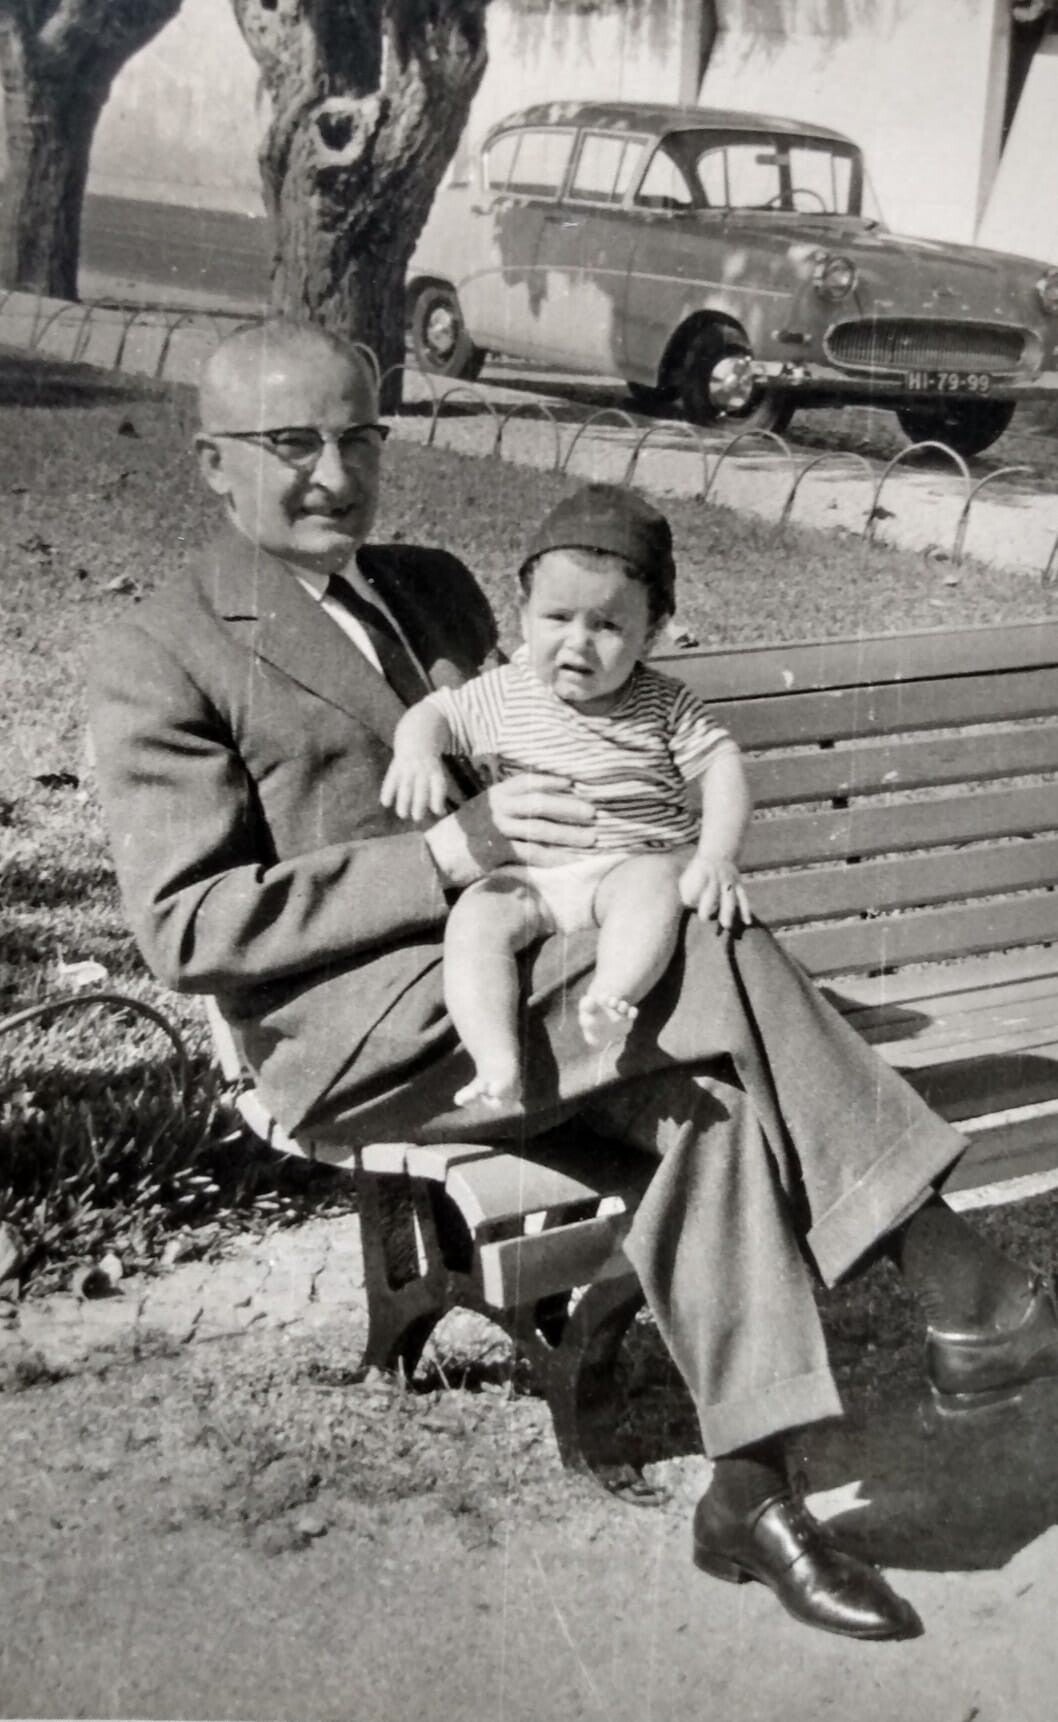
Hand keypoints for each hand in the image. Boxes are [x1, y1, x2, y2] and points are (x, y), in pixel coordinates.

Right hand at [380, 753, 448, 821]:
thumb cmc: (429, 747)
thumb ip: (435, 779)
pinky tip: (385, 803)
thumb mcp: (437, 759)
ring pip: (406, 786)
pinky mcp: (396, 763)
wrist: (417, 726)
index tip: (439, 812)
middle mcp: (422, 767)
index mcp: (435, 767)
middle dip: (419, 804)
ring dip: (403, 801)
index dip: (438, 799)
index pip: (439, 785)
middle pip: (421, 788)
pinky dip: (388, 791)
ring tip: (402, 814)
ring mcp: (408, 765)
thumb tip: (438, 806)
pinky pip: (391, 779)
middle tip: (417, 818)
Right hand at [425, 772, 595, 887]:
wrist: (433, 856)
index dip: (552, 781)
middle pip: (539, 803)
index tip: (574, 783)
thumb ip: (507, 805)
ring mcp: (495, 829)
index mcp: (495, 794)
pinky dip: (553, 857)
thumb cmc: (462, 834)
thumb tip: (541, 804)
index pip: (528, 782)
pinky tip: (569, 860)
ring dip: (568, 834)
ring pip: (539, 829)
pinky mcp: (495, 852)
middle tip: (593, 813)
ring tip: (590, 839)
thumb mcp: (482, 811)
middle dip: (569, 807)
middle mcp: (496, 807)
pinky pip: (530, 853)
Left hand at [679, 850, 751, 930]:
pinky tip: (747, 922)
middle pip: (713, 891)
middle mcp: (717, 875)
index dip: (693, 892)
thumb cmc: (698, 870)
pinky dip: (745, 909)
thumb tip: (688, 906)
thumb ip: (686, 889)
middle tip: (704, 919)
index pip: (698, 883)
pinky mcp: (739, 884)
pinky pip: (743, 898)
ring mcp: (729, 880)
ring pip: (729, 896)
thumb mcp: (689, 873)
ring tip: (726, 925)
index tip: (687, 903)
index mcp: (703, 870)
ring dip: (728, 910)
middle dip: (708, 904)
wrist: (719, 852)